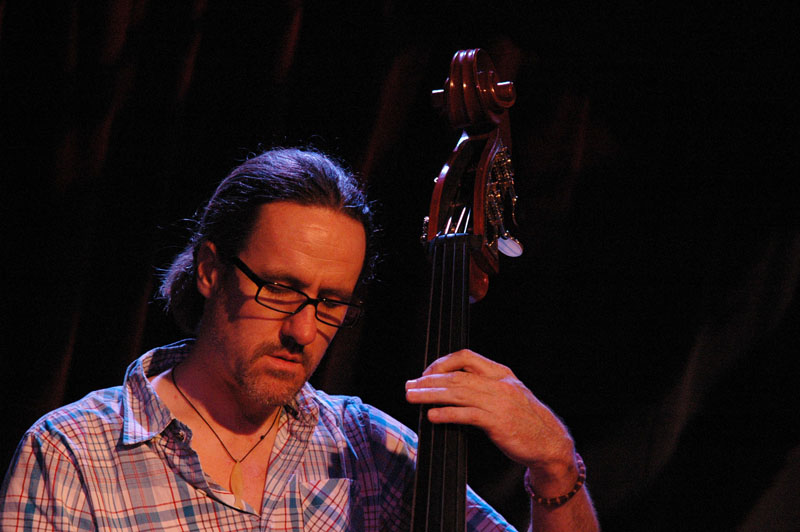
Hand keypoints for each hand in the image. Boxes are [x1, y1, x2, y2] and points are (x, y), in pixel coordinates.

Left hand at [405, 349, 578, 494]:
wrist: (551, 443)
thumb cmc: (526, 420)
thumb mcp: (508, 394)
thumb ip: (484, 387)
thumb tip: (450, 388)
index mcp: (501, 372)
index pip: (466, 357)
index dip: (442, 363)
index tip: (426, 374)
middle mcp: (499, 383)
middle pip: (456, 375)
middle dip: (428, 380)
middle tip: (409, 386)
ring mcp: (499, 402)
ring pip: (458, 393)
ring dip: (430, 395)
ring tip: (412, 398)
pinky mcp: (498, 423)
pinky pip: (467, 415)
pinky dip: (447, 414)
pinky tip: (431, 416)